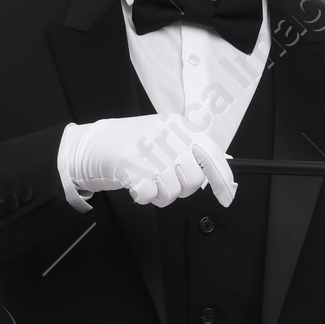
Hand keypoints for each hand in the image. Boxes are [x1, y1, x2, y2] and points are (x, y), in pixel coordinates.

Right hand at [60, 114, 237, 208]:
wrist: (97, 142)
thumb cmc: (136, 144)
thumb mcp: (168, 138)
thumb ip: (194, 152)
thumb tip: (225, 171)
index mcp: (180, 126)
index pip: (211, 153)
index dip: (223, 179)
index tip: (227, 197)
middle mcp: (167, 135)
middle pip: (193, 179)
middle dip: (182, 190)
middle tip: (167, 182)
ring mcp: (148, 149)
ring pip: (171, 191)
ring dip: (160, 195)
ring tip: (149, 182)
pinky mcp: (130, 164)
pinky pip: (149, 195)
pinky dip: (144, 197)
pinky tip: (137, 185)